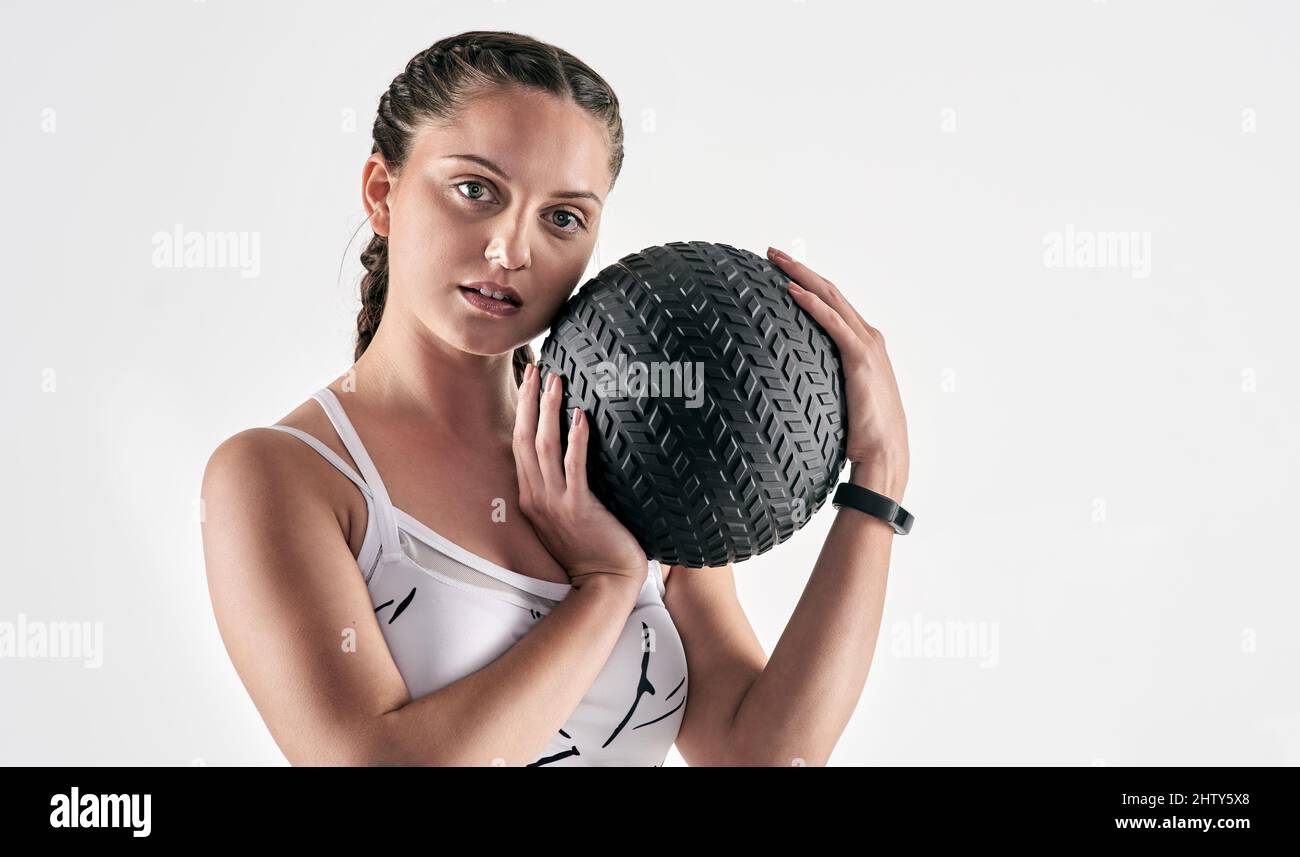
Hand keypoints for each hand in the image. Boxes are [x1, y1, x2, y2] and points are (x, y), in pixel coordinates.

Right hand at [512, 363, 648, 591]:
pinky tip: (580, 416)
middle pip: (526, 438)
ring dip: (549, 410)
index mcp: (530, 497)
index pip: (520, 444)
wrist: (604, 583)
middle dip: (530, 400)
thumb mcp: (565, 515)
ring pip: (545, 447)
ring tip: (557, 380)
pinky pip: (574, 468)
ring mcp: (555, 504)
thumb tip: (569, 453)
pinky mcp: (578, 509)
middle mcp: (537, 497)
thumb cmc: (591, 548)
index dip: (524, 410)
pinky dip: (575, 440)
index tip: (530, 380)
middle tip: (537, 366)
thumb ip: (560, 486)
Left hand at [768, 246, 909, 498]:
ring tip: (775, 259)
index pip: (833, 304)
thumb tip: (790, 388)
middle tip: (772, 252)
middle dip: (800, 268)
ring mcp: (867, 345)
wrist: (884, 454)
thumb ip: (823, 384)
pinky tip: (790, 290)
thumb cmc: (862, 436)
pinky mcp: (860, 358)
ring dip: (801, 275)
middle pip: (830, 291)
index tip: (782, 270)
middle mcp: (869, 338)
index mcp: (865, 345)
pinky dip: (811, 303)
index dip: (808, 283)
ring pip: (830, 298)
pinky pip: (832, 322)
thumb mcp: (839, 400)